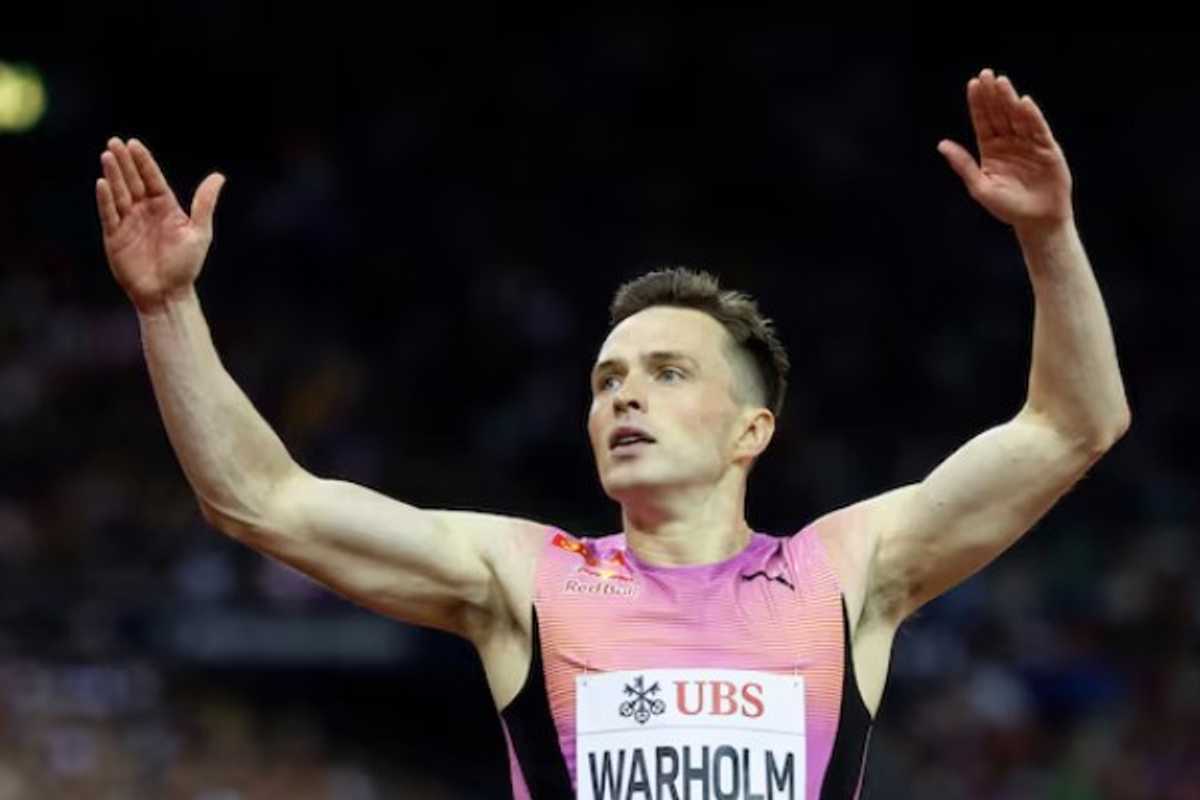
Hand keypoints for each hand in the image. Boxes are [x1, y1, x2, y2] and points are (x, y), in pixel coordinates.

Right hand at [96, 138, 225, 311]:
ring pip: (119, 194)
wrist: (168, 294)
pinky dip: (105, 199)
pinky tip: (103, 183)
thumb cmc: (186, 265)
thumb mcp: (199, 232)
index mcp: (165, 207)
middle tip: (115, 142)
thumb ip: (204, 204)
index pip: (152, 179)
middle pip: (133, 181)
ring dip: (113, 175)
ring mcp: (128, 222)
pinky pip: (109, 214)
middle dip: (124, 162)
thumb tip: (218, 176)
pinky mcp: (115, 237)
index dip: (143, 162)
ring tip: (107, 155)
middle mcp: (145, 211)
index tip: (134, 144)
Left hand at [938, 69, 1072, 235]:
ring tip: (1001, 82)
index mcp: (991, 150)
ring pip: (1017, 117)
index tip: (972, 84)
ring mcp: (1029, 144)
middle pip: (999, 114)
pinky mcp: (1047, 149)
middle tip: (986, 74)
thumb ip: (963, 164)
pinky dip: (1031, 116)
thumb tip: (941, 144)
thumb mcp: (980, 187)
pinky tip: (1023, 102)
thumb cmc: (1007, 207)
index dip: (978, 103)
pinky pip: (1038, 130)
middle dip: (992, 94)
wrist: (1036, 221)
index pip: (983, 121)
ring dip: (1010, 99)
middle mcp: (1009, 143)